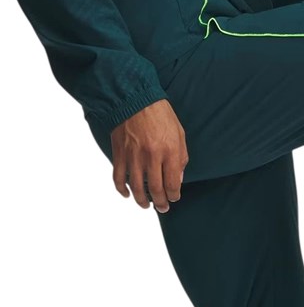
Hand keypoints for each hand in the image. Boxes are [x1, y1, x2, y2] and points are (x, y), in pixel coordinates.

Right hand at [110, 98, 188, 212]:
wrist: (134, 98)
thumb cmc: (159, 114)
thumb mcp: (179, 132)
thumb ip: (181, 157)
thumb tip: (179, 178)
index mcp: (169, 151)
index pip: (172, 183)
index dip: (174, 195)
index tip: (174, 197)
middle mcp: (151, 156)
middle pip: (156, 189)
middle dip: (161, 203)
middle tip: (163, 208)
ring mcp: (133, 156)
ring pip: (136, 188)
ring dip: (142, 201)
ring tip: (146, 205)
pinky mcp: (119, 154)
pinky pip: (118, 178)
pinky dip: (122, 189)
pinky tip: (127, 194)